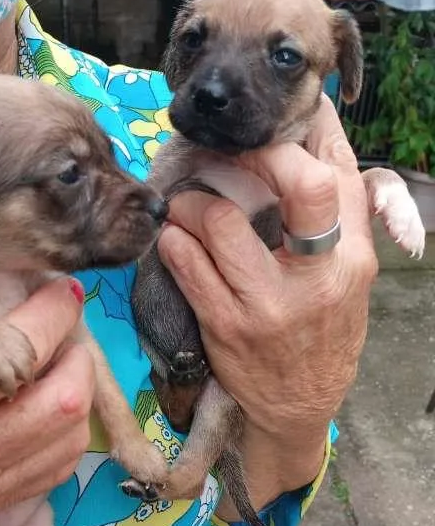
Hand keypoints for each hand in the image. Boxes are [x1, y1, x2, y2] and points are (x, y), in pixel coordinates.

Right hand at [0, 278, 93, 525]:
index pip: (13, 354)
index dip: (51, 315)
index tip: (61, 292)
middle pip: (61, 399)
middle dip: (76, 354)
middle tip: (65, 329)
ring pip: (69, 436)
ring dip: (79, 392)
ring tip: (61, 365)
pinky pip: (57, 468)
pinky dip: (67, 431)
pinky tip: (49, 408)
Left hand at [157, 97, 377, 508]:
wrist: (299, 406)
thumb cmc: (322, 330)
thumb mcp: (347, 275)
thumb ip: (336, 213)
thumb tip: (313, 133)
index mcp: (351, 257)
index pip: (340, 173)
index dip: (310, 129)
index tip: (280, 119)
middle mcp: (317, 276)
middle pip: (299, 183)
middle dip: (255, 154)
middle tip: (228, 157)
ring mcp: (269, 303)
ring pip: (221, 219)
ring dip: (194, 201)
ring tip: (189, 205)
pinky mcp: (226, 325)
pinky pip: (185, 262)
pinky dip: (173, 239)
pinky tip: (177, 239)